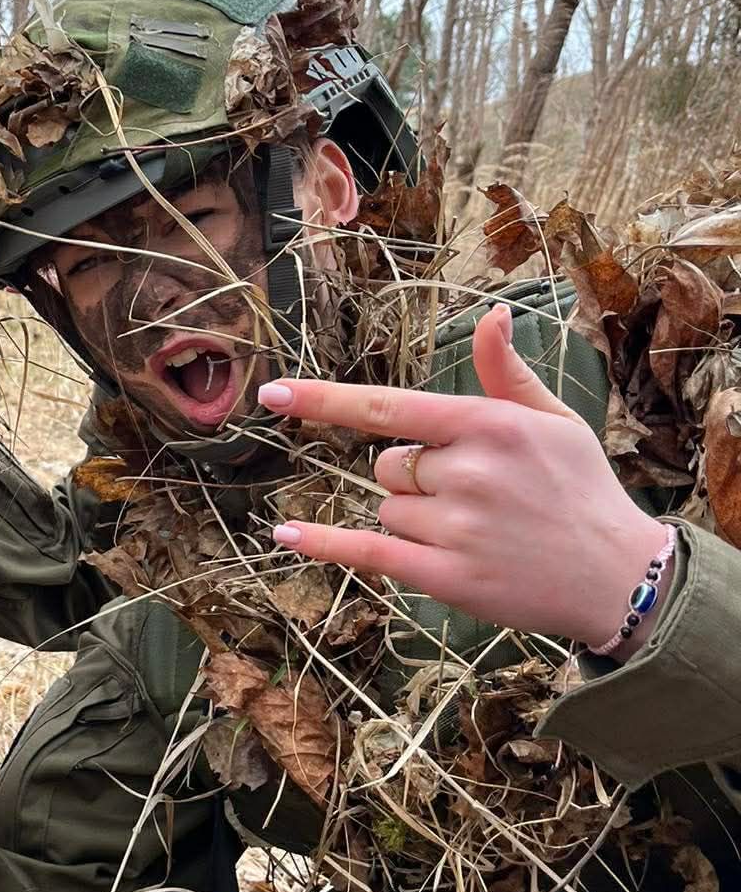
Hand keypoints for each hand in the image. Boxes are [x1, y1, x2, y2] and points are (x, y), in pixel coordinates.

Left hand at [257, 303, 669, 649]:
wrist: (619, 575)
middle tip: (475, 496)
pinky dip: (323, 543)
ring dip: (413, 518)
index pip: (388, 407)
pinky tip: (284, 533)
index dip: (323, 400)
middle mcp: (467, 472)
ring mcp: (455, 527)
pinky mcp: (446, 576)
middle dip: (414, 478)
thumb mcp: (554, 420)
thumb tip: (491, 315)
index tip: (271, 393)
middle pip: (388, 467)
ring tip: (478, 530)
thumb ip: (506, 373)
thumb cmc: (582, 489)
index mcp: (487, 426)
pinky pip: (367, 553)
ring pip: (387, 509)